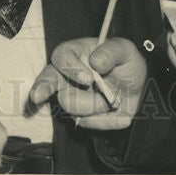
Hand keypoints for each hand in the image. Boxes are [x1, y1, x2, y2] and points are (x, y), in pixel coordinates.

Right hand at [28, 37, 146, 129]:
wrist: (138, 88)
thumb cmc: (126, 62)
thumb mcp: (125, 50)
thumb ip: (112, 51)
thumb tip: (96, 61)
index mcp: (74, 53)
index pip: (61, 57)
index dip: (71, 68)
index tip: (88, 79)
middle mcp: (66, 76)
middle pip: (47, 81)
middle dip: (41, 88)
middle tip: (37, 96)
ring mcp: (71, 97)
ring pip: (71, 106)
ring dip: (98, 105)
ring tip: (115, 98)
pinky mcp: (80, 117)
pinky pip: (89, 124)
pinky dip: (108, 121)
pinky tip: (121, 115)